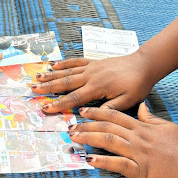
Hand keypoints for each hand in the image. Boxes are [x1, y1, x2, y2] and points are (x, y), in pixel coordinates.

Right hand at [31, 54, 154, 112]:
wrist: (144, 64)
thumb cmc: (138, 84)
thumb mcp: (128, 101)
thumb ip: (110, 108)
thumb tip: (91, 115)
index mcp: (98, 87)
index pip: (74, 98)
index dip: (58, 104)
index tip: (45, 108)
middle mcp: (91, 76)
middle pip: (65, 83)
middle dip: (47, 88)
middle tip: (32, 90)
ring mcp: (91, 68)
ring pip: (67, 72)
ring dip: (50, 75)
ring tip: (36, 77)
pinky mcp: (93, 62)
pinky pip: (75, 62)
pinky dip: (63, 63)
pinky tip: (53, 65)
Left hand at [70, 103, 177, 177]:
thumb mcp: (169, 128)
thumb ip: (151, 118)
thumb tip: (141, 107)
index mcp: (144, 128)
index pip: (116, 115)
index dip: (97, 112)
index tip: (83, 111)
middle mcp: (138, 138)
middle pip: (107, 126)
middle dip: (86, 125)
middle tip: (71, 125)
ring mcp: (138, 154)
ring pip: (109, 141)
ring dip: (88, 138)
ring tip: (74, 138)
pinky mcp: (139, 171)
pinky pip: (117, 164)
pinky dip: (101, 161)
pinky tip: (89, 159)